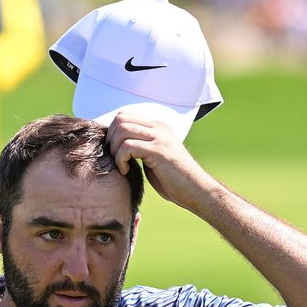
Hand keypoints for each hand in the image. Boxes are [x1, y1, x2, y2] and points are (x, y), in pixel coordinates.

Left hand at [105, 112, 219, 210]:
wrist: (196, 190)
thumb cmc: (174, 180)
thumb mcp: (155, 157)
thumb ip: (141, 147)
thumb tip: (116, 146)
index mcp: (158, 127)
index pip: (125, 116)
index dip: (112, 132)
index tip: (113, 152)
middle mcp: (159, 128)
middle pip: (121, 119)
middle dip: (110, 140)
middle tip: (114, 158)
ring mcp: (159, 138)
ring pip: (123, 130)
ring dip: (115, 150)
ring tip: (121, 165)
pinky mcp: (158, 151)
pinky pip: (128, 146)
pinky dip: (120, 160)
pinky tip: (126, 171)